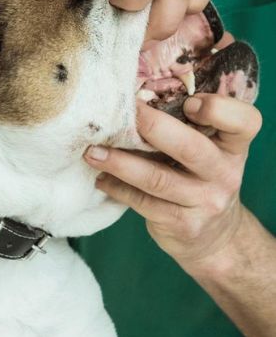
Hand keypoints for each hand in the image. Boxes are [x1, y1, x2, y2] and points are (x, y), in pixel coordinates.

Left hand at [84, 96, 262, 270]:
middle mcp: (225, 173)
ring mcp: (205, 201)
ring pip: (157, 179)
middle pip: (190, 148)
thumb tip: (134, 99)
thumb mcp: (210, 152)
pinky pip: (143, 202)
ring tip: (93, 152)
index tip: (189, 101)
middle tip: (119, 114)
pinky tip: (101, 178)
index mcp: (234, 146)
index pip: (244, 122)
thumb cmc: (202, 179)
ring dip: (119, 163)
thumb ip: (189, 127)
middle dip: (152, 128)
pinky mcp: (183, 224)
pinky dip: (118, 188)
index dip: (219, 109)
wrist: (215, 236)